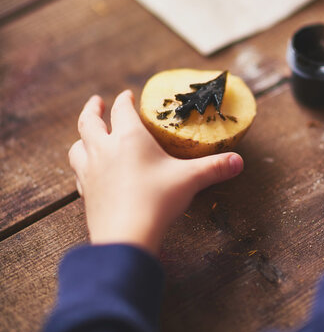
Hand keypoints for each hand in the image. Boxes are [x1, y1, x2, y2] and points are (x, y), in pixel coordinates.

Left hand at [68, 91, 243, 254]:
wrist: (125, 236)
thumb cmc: (157, 201)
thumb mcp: (190, 180)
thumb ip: (214, 168)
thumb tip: (238, 161)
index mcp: (129, 138)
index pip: (122, 110)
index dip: (124, 100)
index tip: (127, 94)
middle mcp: (104, 150)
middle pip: (89, 121)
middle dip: (93, 109)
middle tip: (97, 101)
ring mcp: (91, 171)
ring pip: (77, 146)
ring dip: (82, 136)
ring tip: (88, 134)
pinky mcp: (86, 192)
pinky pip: (79, 172)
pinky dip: (82, 165)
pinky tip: (88, 171)